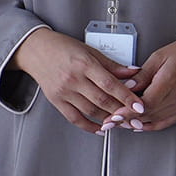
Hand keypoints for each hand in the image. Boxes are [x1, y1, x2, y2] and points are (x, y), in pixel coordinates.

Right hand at [10, 27, 139, 133]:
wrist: (35, 50)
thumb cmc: (62, 47)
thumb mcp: (90, 51)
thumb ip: (112, 65)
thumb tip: (134, 74)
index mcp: (84, 64)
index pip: (110, 84)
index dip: (127, 97)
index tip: (139, 106)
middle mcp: (73, 79)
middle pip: (102, 100)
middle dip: (121, 112)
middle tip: (135, 119)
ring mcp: (64, 91)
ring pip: (91, 111)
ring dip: (108, 120)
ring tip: (122, 123)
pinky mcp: (56, 100)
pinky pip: (75, 118)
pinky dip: (89, 126)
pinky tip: (100, 128)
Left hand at [123, 33, 175, 131]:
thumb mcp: (159, 56)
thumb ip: (142, 74)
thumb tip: (126, 86)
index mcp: (171, 78)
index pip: (147, 102)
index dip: (129, 111)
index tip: (114, 115)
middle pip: (150, 113)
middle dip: (128, 119)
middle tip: (110, 121)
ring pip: (156, 120)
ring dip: (136, 123)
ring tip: (120, 123)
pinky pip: (166, 122)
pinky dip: (150, 125)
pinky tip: (138, 124)